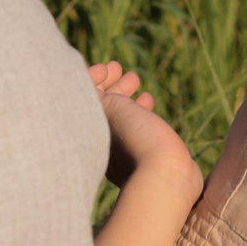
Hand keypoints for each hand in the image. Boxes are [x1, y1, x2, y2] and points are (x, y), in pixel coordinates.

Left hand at [88, 61, 198, 192]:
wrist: (165, 178)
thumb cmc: (134, 141)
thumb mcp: (109, 107)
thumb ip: (96, 92)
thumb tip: (88, 82)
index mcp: (86, 133)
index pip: (82, 98)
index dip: (92, 77)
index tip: (109, 67)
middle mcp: (99, 142)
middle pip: (100, 105)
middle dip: (109, 83)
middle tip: (119, 68)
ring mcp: (120, 150)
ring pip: (119, 114)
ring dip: (125, 93)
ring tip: (135, 80)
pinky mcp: (140, 156)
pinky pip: (135, 126)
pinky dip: (138, 110)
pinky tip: (147, 100)